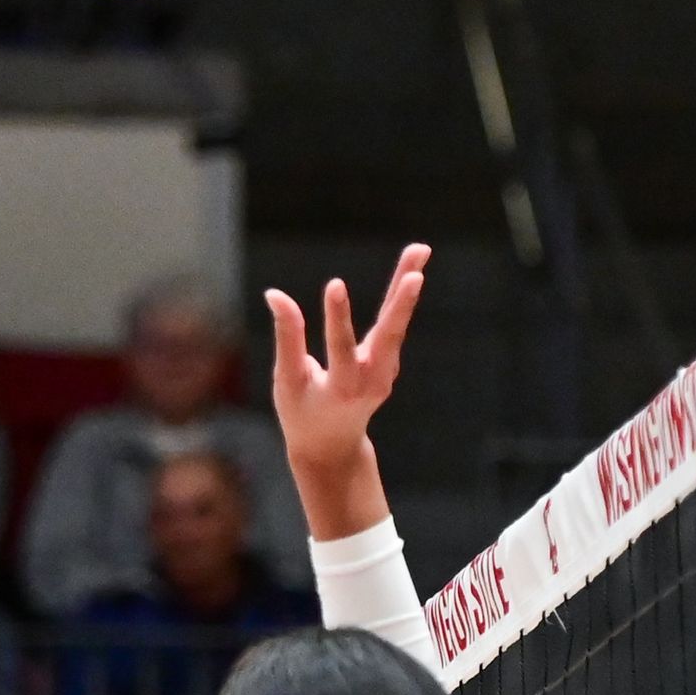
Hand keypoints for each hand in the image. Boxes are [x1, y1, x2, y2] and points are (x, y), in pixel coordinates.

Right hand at [265, 245, 430, 531]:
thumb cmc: (301, 412)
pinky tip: (413, 264)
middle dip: (401, 305)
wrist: (332, 445)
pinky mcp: (390, 361)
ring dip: (407, 285)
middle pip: (389, 336)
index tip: (334, 284)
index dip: (337, 316)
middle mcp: (372, 379)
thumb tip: (275, 294)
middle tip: (415, 276)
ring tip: (420, 248)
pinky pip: (395, 322)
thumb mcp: (288, 380)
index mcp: (342, 389)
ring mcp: (386, 371)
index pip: (341, 348)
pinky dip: (402, 294)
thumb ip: (287, 338)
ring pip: (397, 323)